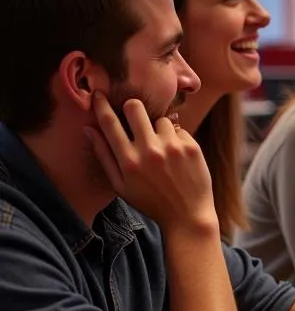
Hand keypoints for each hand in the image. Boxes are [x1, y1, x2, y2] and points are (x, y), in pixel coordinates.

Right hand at [85, 92, 216, 232]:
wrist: (188, 216)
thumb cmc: (151, 202)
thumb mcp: (121, 186)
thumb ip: (103, 156)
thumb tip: (87, 128)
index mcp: (128, 161)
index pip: (109, 123)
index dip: (101, 105)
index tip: (98, 94)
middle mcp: (149, 151)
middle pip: (135, 107)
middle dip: (132, 108)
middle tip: (135, 117)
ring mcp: (172, 148)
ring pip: (161, 119)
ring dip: (159, 129)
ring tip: (163, 149)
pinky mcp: (192, 148)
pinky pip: (180, 130)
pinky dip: (177, 139)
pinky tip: (178, 157)